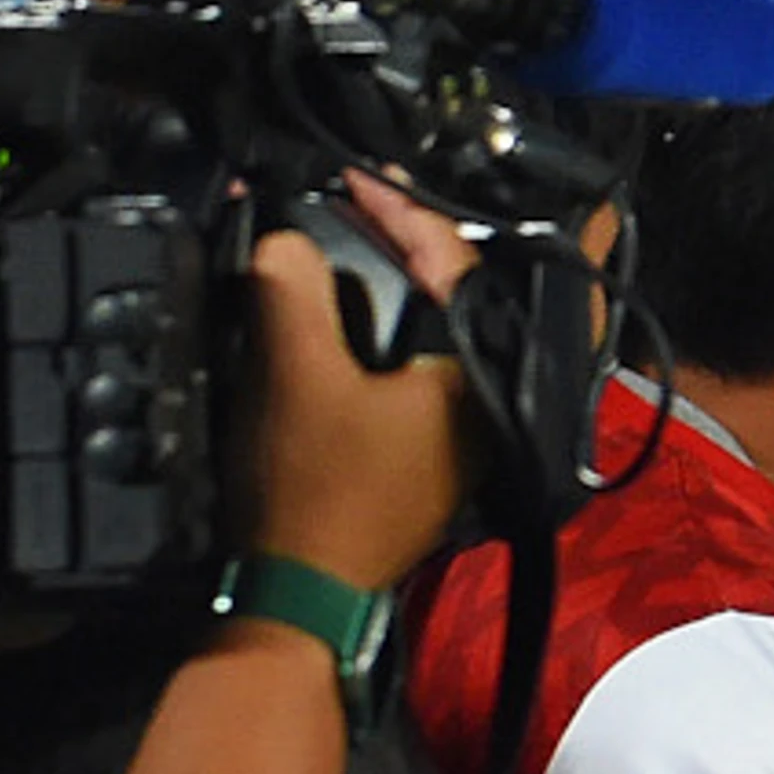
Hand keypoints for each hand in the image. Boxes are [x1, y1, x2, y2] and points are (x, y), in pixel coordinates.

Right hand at [245, 173, 475, 592]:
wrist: (298, 593)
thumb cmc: (308, 489)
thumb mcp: (291, 372)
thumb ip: (290, 287)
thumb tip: (283, 236)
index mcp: (480, 377)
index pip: (456, 264)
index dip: (402, 210)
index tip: (355, 180)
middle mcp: (490, 403)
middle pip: (463, 292)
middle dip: (414, 240)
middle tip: (365, 201)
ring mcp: (467, 432)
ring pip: (447, 330)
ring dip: (405, 284)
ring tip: (358, 240)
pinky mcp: (435, 453)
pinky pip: (427, 367)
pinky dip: (394, 330)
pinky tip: (354, 312)